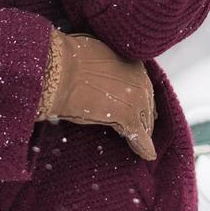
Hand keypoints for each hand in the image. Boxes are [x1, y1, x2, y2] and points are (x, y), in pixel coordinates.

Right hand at [37, 30, 157, 160]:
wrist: (62, 71)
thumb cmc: (70, 60)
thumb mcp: (96, 55)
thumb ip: (106, 66)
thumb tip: (99, 68)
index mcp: (132, 63)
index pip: (141, 85)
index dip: (138, 97)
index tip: (136, 104)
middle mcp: (141, 79)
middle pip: (146, 103)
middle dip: (144, 115)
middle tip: (140, 126)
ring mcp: (137, 100)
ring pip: (145, 120)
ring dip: (142, 130)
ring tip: (140, 141)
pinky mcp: (129, 119)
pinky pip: (140, 136)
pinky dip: (143, 147)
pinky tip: (147, 155)